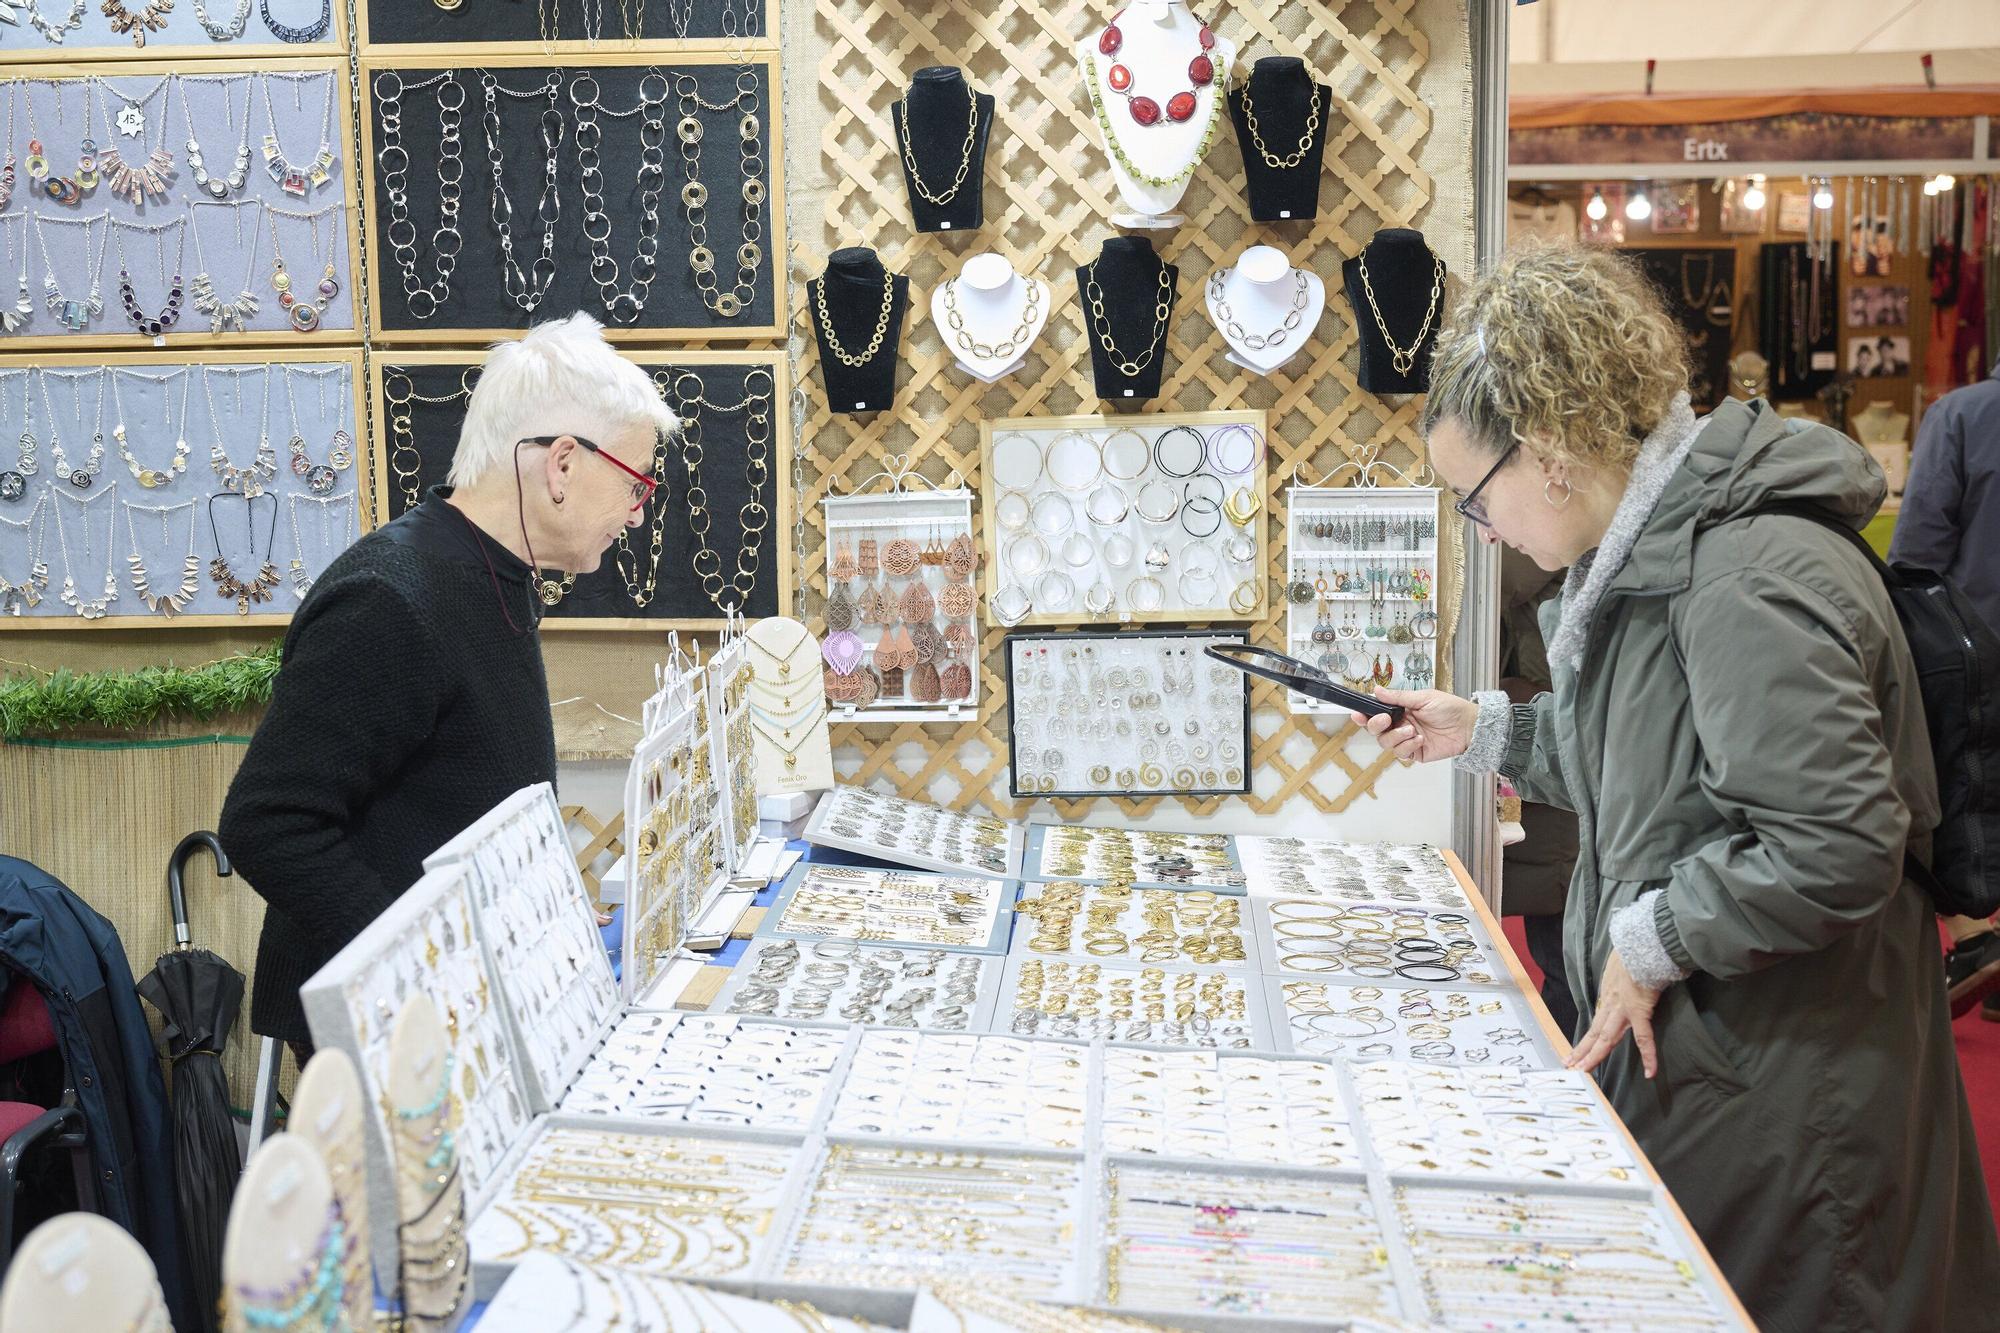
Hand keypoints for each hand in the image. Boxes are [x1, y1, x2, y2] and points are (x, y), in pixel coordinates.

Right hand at [1350, 688, 1479, 763]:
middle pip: (1376, 730)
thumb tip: (1377, 690)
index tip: (1358, 714)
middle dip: (1376, 725)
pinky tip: (1420, 739)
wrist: (1468, 726)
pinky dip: (1407, 746)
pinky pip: (1401, 753)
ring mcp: (1407, 740)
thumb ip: (1398, 697)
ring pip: (1386, 743)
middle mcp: (1400, 725)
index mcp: (1401, 710)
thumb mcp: (1423, 697)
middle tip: (1385, 719)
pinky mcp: (1414, 753)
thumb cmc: (1449, 708)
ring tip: (1412, 730)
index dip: (1364, 716)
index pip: (1377, 713)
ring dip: (1396, 736)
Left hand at [1565, 951, 1662, 1078]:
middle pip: (1595, 1033)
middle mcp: (1611, 1004)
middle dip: (1583, 1051)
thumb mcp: (1621, 966)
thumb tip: (1625, 978)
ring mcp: (1623, 1009)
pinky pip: (1644, 1038)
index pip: (1596, 1022)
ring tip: (1584, 1071)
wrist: (1644, 947)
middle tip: (1570, 1066)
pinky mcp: (1639, 1011)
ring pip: (1607, 1038)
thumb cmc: (1636, 953)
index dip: (1587, 1038)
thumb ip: (1620, 977)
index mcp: (1609, 994)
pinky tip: (1650, 1072)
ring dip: (1595, 1055)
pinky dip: (1648, 1056)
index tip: (1578, 1049)